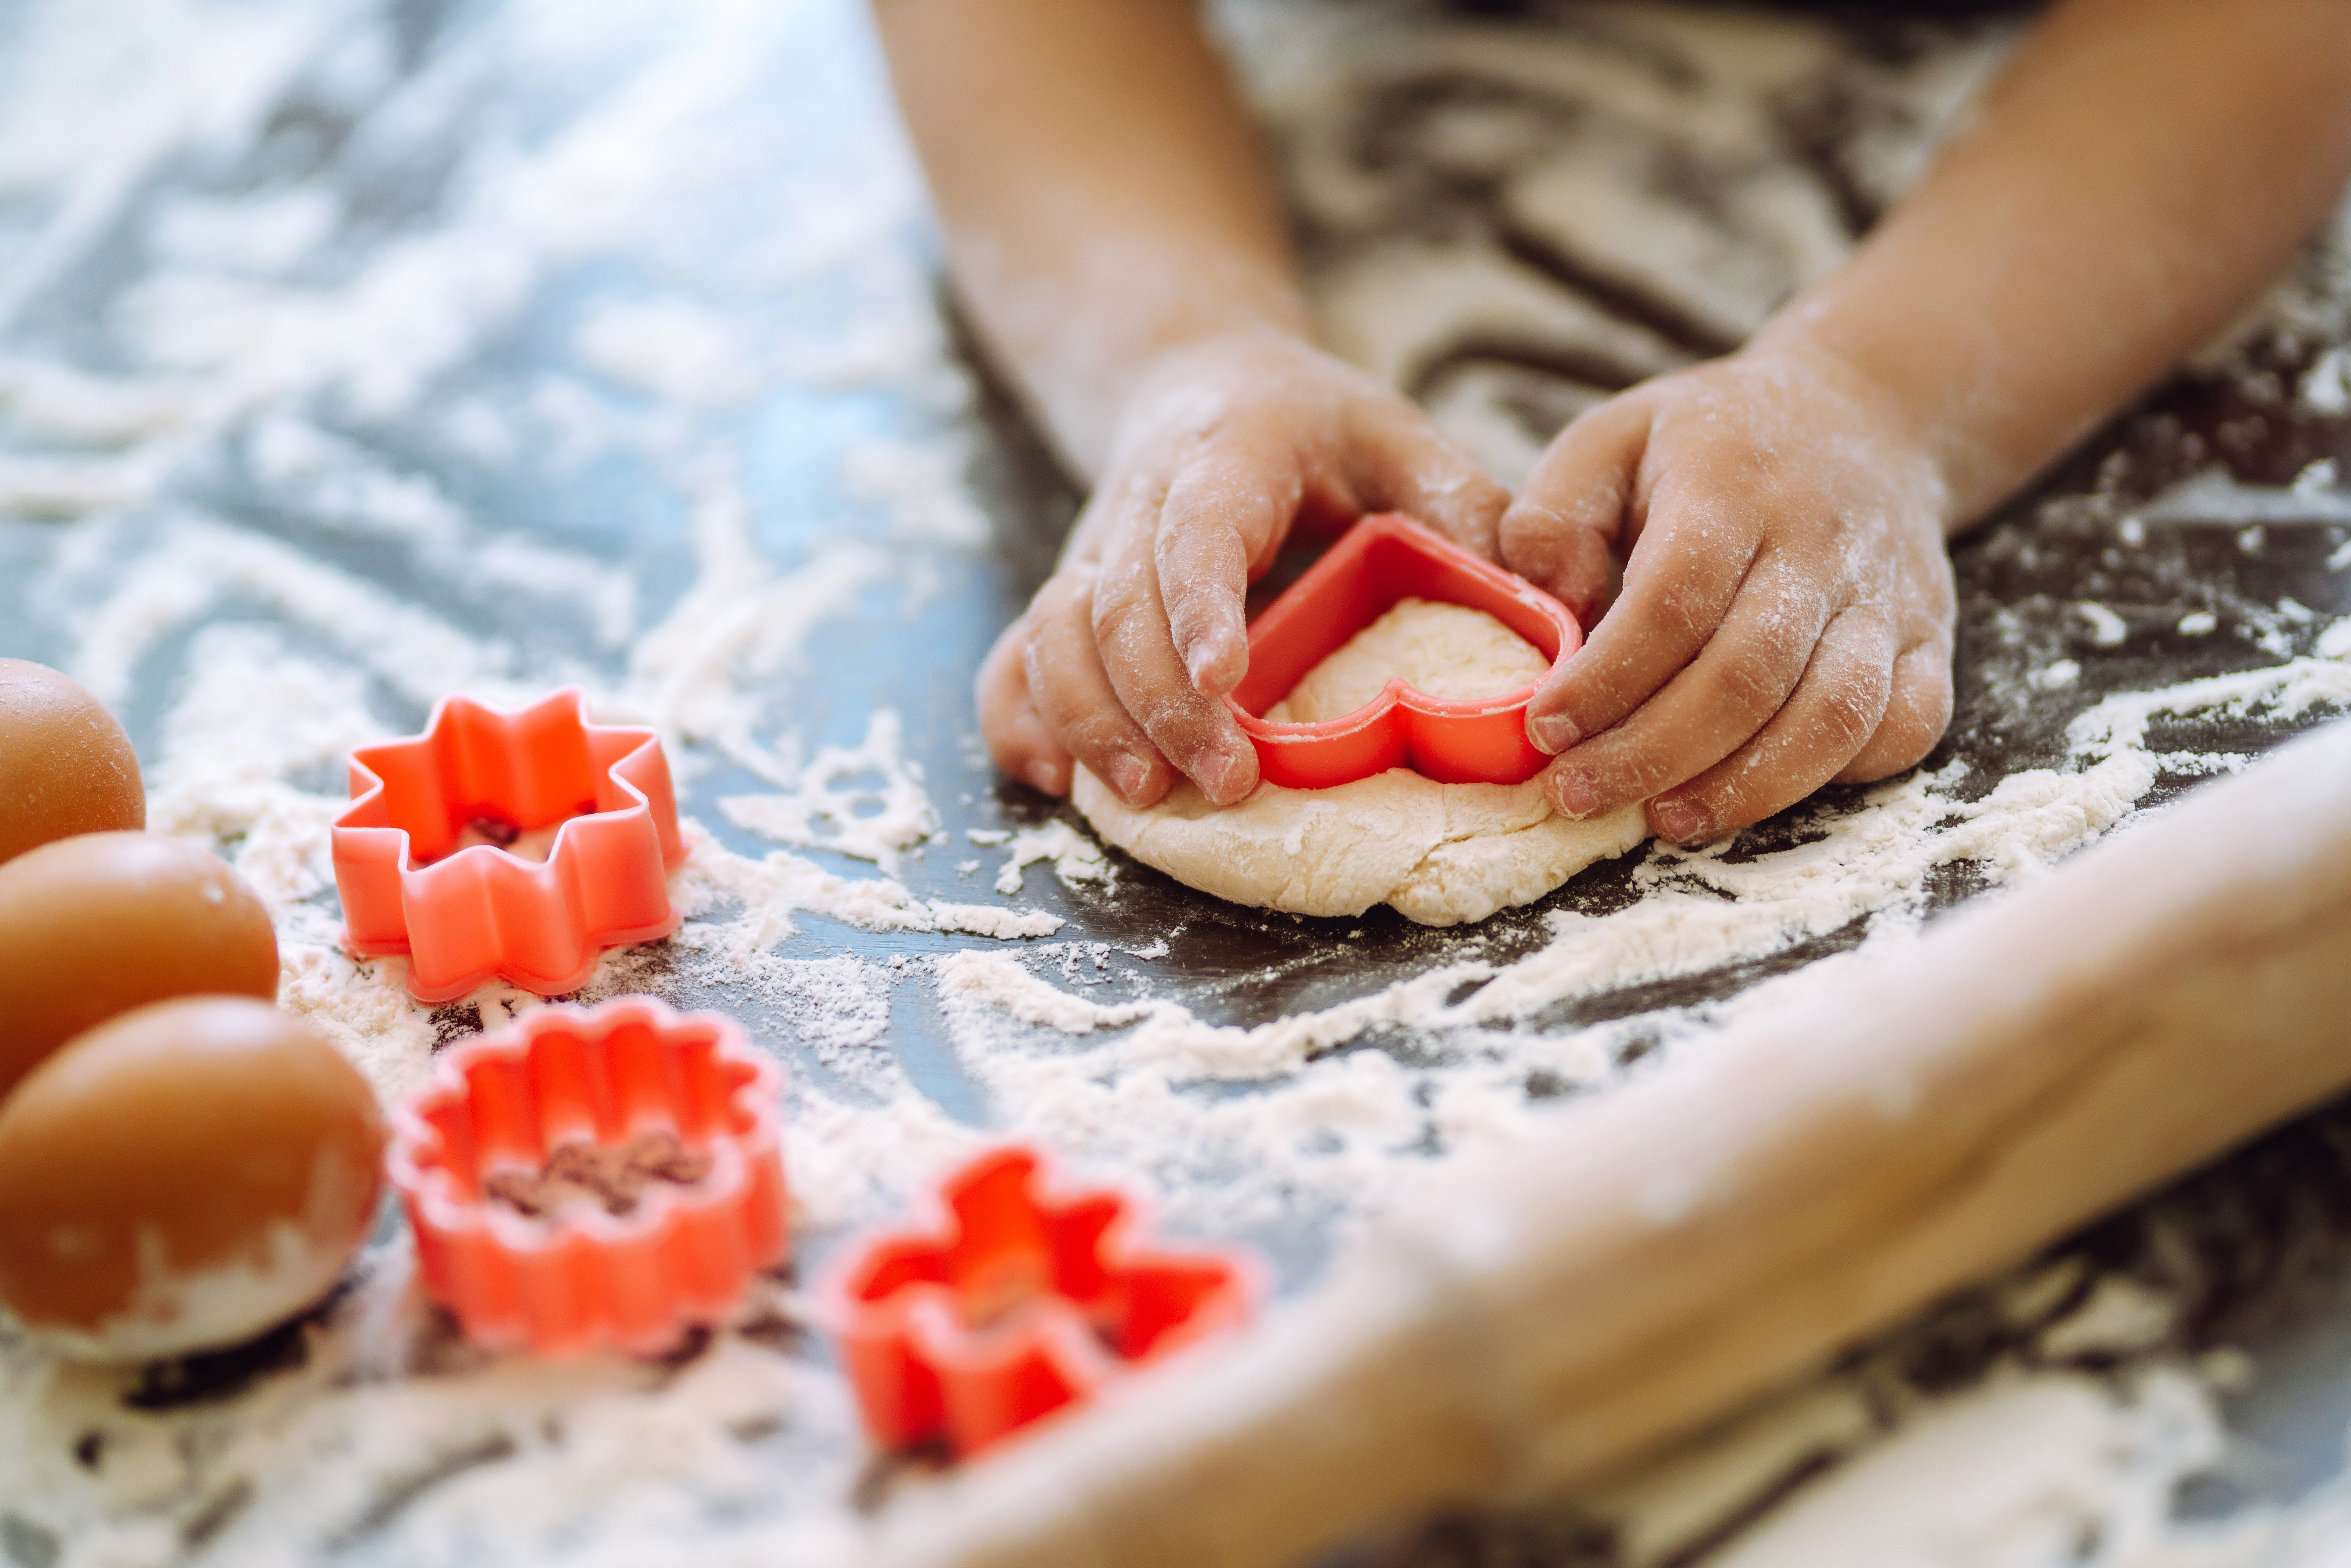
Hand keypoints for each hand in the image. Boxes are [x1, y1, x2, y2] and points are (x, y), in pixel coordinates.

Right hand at [979, 331, 1509, 806]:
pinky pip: (1018, 658)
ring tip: (1147, 797)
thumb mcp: (1397, 433)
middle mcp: (1141, 505)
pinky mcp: (1069, 595)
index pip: (1195, 534)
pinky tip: (1054, 780)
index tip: (1224, 683)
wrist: (1200, 384)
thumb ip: (1461, 501)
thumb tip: (1540, 589)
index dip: (1199, 607)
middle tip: (1223, 782)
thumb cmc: (1313, 426)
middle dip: (1160, 704)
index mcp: (1226, 457)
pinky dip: (1023, 719)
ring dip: (1092, 721)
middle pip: (1116, 606)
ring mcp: (1093, 553)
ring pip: (1055, 636)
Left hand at [1499, 341, 1956, 844]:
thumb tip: (1547, 601)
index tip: (1547, 727)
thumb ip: (1555, 513)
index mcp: (1733, 488)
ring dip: (1746, 785)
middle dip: (1655, 752)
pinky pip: (1906, 726)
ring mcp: (1888, 597)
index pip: (1674, 600)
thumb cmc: (1712, 443)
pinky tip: (1765, 789)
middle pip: (1747, 674)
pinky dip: (1840, 775)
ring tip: (1666, 819)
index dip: (1609, 677)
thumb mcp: (1612, 437)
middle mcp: (1821, 544)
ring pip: (1832, 714)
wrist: (1866, 414)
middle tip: (1580, 793)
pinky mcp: (1934, 638)